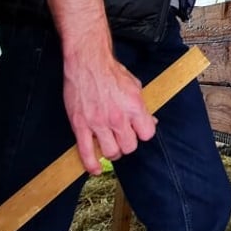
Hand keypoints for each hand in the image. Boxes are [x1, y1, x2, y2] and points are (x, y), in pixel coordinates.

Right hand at [62, 52, 156, 174]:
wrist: (87, 62)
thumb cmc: (111, 72)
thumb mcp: (135, 86)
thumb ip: (142, 106)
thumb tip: (150, 122)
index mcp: (134, 107)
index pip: (147, 134)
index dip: (143, 134)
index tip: (138, 131)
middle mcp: (118, 117)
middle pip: (129, 147)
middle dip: (128, 144)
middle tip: (123, 138)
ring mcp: (98, 123)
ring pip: (111, 153)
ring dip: (112, 152)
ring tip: (110, 145)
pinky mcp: (81, 125)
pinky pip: (86, 152)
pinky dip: (91, 164)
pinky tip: (95, 168)